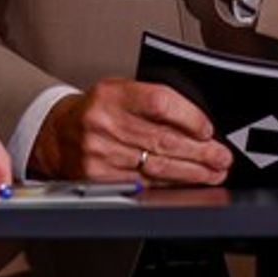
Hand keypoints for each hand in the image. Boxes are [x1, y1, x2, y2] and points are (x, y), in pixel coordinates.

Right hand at [30, 77, 234, 185]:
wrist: (56, 134)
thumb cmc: (97, 111)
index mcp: (112, 94)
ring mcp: (99, 153)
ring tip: (212, 172)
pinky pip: (144, 184)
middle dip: (200, 152)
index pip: (159, 103)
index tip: (207, 129)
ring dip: (191, 172)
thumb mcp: (120, 91)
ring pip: (156, 166)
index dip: (189, 118)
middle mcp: (103, 123)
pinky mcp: (98, 178)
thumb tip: (197, 122)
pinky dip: (170, 184)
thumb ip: (153, 100)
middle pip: (162, 140)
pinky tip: (186, 183)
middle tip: (221, 157)